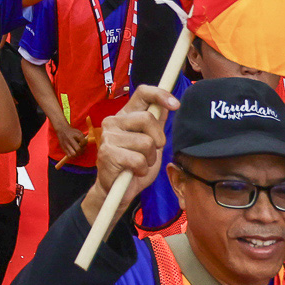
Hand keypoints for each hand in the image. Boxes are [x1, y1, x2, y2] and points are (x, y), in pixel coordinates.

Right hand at [51, 119, 89, 161]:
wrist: (62, 130)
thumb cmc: (73, 132)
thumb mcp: (79, 132)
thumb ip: (83, 138)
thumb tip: (85, 146)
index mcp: (75, 134)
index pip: (83, 141)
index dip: (85, 144)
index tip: (83, 143)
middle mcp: (70, 139)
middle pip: (78, 149)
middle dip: (82, 150)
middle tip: (81, 149)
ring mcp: (66, 144)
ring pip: (73, 154)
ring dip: (77, 154)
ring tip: (78, 152)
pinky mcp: (63, 148)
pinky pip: (69, 156)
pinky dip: (73, 156)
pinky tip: (74, 153)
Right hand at [84, 85, 180, 218]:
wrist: (116, 191)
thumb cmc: (134, 166)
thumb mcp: (151, 143)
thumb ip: (157, 124)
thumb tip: (168, 104)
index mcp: (125, 115)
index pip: (142, 93)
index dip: (160, 94)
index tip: (176, 104)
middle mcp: (114, 121)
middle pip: (148, 118)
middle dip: (158, 139)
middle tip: (151, 152)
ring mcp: (109, 136)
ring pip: (146, 142)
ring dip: (149, 158)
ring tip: (139, 164)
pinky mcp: (107, 153)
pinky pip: (138, 159)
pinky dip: (141, 170)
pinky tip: (133, 172)